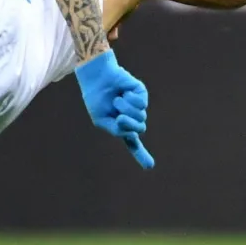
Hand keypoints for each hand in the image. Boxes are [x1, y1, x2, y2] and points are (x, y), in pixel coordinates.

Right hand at [74, 50, 154, 168]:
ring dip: (125, 108)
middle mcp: (131, 117)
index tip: (149, 166)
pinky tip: (124, 92)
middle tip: (120, 117)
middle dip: (129, 124)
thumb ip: (117, 130)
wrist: (96, 78)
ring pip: (141, 116)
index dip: (141, 155)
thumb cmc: (96, 98)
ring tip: (117, 99)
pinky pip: (142, 104)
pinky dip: (130, 99)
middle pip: (139, 129)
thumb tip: (135, 132)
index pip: (132, 143)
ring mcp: (137, 106)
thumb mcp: (101, 120)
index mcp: (121, 126)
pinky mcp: (141, 93)